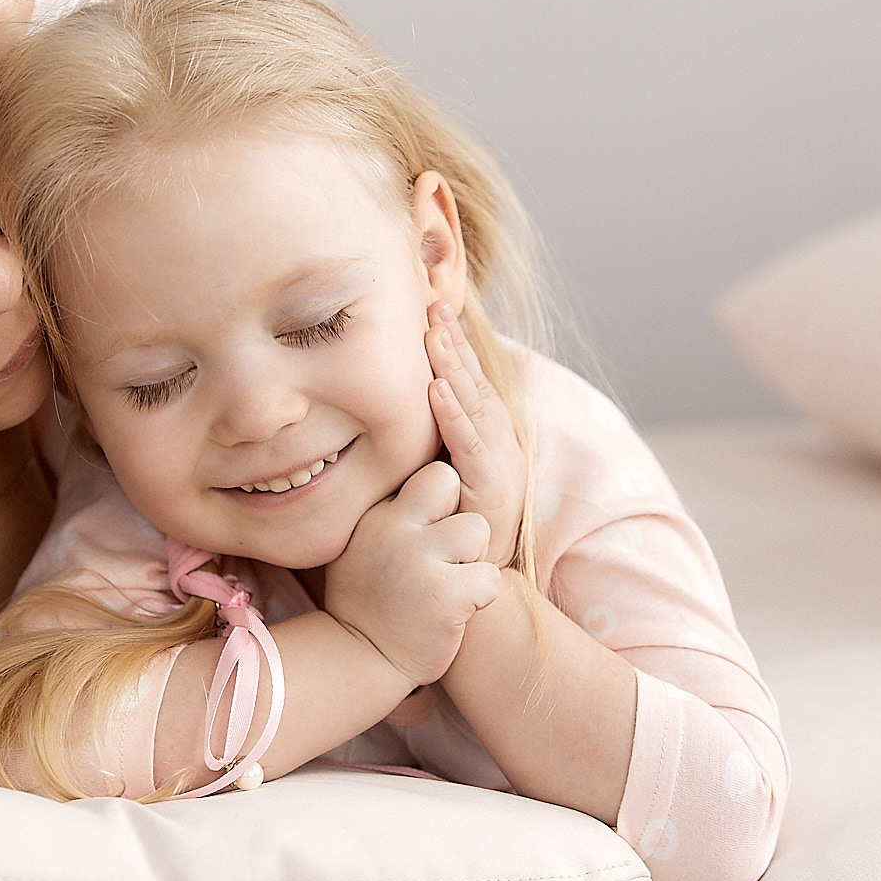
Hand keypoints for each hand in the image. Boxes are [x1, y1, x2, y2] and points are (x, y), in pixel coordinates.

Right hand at [323, 460, 500, 684]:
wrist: (360, 659)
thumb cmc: (372, 601)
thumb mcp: (365, 545)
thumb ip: (393, 514)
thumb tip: (438, 479)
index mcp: (375, 515)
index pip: (428, 476)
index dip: (439, 502)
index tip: (431, 532)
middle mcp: (392, 529)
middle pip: (448, 481)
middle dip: (456, 514)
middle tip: (447, 554)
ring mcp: (418, 560)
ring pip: (478, 528)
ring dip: (474, 559)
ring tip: (450, 584)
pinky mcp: (445, 595)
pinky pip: (490, 578)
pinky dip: (481, 597)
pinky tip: (455, 611)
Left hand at [427, 302, 523, 568]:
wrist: (470, 576)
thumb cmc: (443, 521)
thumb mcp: (431, 468)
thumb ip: (419, 437)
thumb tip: (383, 404)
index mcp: (484, 432)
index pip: (466, 378)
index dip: (450, 344)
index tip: (429, 308)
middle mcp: (497, 440)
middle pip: (473, 381)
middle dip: (453, 342)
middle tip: (432, 305)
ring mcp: (498, 461)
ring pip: (474, 404)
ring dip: (453, 367)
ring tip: (434, 336)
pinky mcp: (491, 486)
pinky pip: (469, 445)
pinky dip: (454, 414)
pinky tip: (437, 390)